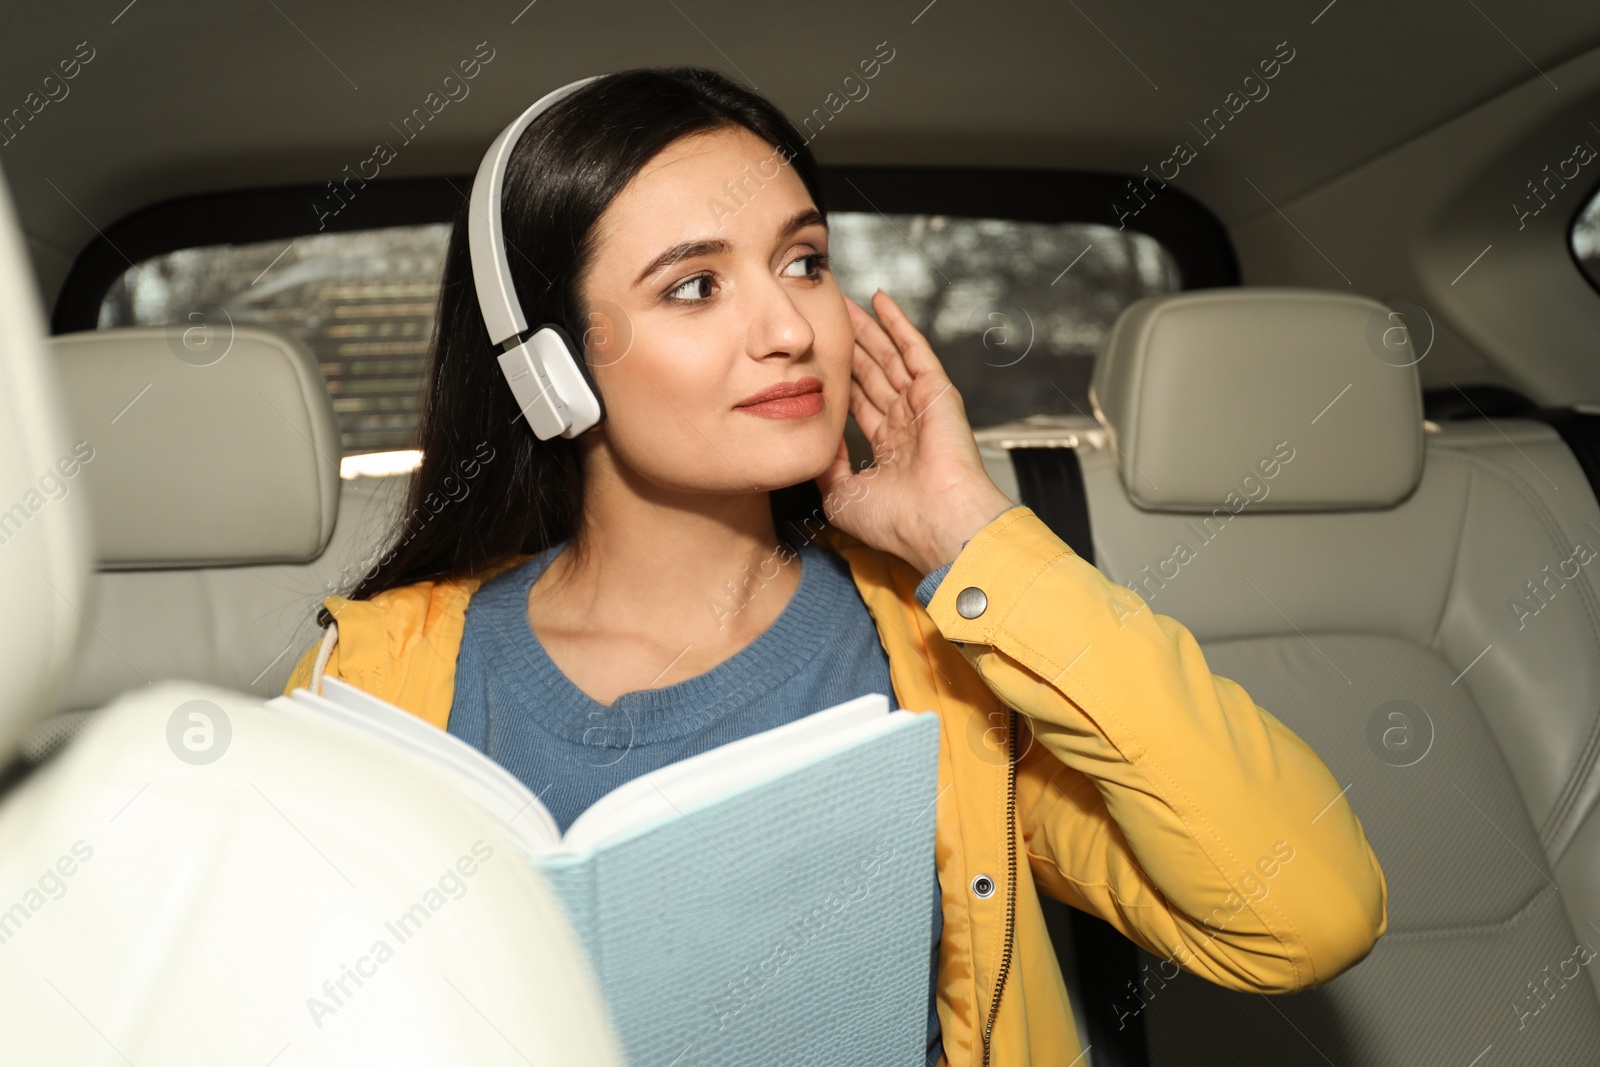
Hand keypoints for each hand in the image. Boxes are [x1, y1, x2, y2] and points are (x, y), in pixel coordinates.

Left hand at [816, 290, 1014, 575]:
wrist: (936, 522)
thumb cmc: (897, 521)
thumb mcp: (843, 497)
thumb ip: (828, 466)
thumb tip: (816, 440)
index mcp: (890, 451)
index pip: (861, 406)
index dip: (841, 382)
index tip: (818, 362)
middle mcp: (906, 426)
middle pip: (873, 376)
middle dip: (852, 348)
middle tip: (829, 321)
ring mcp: (922, 406)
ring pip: (889, 358)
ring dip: (869, 330)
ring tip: (846, 304)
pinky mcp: (936, 392)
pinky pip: (914, 350)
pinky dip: (898, 324)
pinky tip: (880, 301)